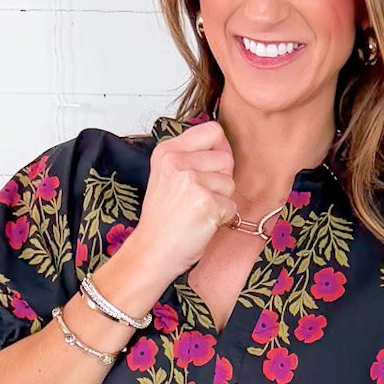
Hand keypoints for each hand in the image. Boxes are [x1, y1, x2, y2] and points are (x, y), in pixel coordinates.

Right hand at [127, 120, 237, 288]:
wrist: (152, 252)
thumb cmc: (163, 219)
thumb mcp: (167, 176)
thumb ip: (192, 156)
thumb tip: (224, 145)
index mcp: (167, 151)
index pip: (213, 131)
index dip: (220, 150)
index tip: (210, 168)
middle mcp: (177, 161)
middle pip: (225, 158)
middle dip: (220, 181)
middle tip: (198, 198)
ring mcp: (192, 182)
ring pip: (230, 184)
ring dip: (220, 201)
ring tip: (197, 212)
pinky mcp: (206, 204)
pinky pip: (231, 206)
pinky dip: (221, 219)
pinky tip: (201, 224)